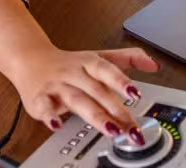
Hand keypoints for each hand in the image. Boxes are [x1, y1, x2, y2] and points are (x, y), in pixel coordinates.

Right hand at [8, 46, 159, 143]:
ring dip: (94, 115)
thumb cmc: (69, 63)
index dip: (120, 80)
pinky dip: (50, 117)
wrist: (30, 59)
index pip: (106, 69)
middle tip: (131, 126)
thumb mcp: (99, 56)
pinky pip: (45, 108)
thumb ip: (128, 59)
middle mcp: (74, 74)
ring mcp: (57, 87)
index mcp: (89, 63)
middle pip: (96, 90)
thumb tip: (154, 65)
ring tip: (112, 130)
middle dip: (115, 109)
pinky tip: (58, 126)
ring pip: (77, 100)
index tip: (135, 93)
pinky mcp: (40, 100)